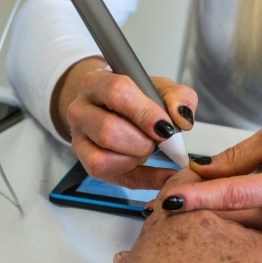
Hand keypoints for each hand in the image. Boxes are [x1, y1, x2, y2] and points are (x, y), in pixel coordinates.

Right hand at [52, 57, 197, 189]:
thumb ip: (178, 97)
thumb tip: (183, 119)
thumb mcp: (159, 89)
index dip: (144, 112)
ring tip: (146, 148)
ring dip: (135, 158)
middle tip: (157, 139)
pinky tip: (161, 173)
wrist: (110, 109)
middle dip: (141, 141)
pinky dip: (144, 179)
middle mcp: (80, 111)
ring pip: (102, 159)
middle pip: (107, 131)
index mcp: (96, 83)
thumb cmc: (134, 99)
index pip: (117, 93)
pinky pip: (113, 178)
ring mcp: (79, 140)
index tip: (166, 126)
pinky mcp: (87, 164)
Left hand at [154, 114, 261, 231]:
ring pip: (243, 236)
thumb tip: (200, 172)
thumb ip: (236, 158)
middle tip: (156, 210)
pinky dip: (233, 237)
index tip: (167, 200)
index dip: (198, 197)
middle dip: (195, 215)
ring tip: (174, 223)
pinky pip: (259, 241)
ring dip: (210, 229)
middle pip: (232, 221)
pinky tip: (209, 235)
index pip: (233, 194)